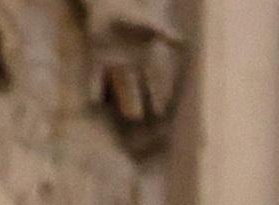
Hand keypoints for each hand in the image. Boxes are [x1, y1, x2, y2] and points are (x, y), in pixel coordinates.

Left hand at [84, 0, 183, 126]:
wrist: (108, 6)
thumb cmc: (132, 15)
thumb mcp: (150, 23)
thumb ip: (164, 33)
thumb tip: (183, 42)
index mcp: (145, 56)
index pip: (155, 78)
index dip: (159, 94)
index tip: (162, 109)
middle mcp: (131, 63)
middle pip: (137, 86)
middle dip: (139, 101)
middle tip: (143, 119)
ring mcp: (114, 61)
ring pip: (120, 84)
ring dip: (124, 99)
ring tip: (129, 116)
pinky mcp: (98, 57)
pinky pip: (96, 74)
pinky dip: (95, 86)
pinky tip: (94, 100)